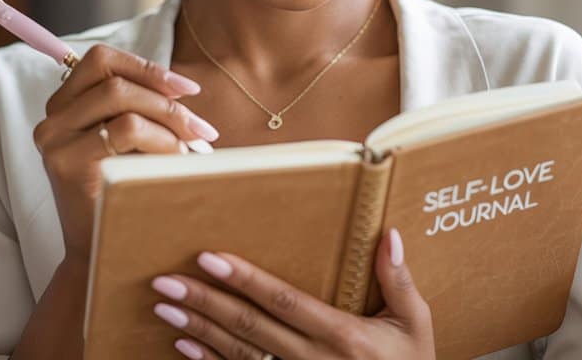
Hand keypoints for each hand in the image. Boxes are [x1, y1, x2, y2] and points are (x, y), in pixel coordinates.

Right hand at [37, 43, 217, 263]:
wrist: (103, 251)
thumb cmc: (125, 193)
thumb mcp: (131, 144)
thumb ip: (142, 109)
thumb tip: (184, 88)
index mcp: (65, 106)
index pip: (101, 60)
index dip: (147, 67)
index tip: (189, 90)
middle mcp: (53, 119)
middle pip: (113, 77)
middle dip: (165, 96)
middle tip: (202, 128)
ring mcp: (55, 140)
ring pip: (120, 98)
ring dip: (168, 117)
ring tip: (194, 146)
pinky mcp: (68, 162)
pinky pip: (125, 129)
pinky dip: (161, 139)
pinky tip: (178, 159)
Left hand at [149, 228, 434, 359]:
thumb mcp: (415, 325)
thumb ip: (399, 281)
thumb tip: (389, 234)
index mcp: (344, 335)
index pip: (284, 301)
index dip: (245, 279)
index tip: (210, 259)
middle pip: (249, 327)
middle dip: (205, 302)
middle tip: (165, 282)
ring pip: (238, 354)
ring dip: (198, 331)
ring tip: (165, 308)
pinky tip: (183, 347)